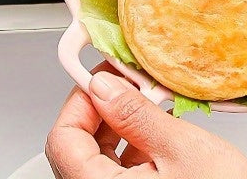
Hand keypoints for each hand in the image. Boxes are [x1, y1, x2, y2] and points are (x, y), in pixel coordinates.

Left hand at [45, 69, 246, 177]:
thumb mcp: (183, 151)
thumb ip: (137, 116)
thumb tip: (105, 88)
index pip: (63, 140)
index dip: (80, 101)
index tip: (102, 78)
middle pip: (78, 150)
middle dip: (103, 112)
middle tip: (127, 86)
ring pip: (100, 163)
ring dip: (119, 131)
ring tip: (148, 108)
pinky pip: (120, 177)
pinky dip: (134, 153)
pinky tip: (158, 137)